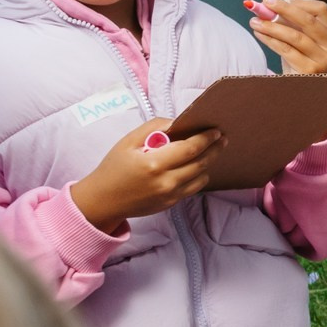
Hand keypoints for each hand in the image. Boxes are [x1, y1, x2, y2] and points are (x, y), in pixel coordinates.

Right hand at [71, 118, 221, 230]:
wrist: (104, 200)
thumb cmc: (114, 167)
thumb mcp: (128, 141)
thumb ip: (153, 128)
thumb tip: (177, 122)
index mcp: (154, 164)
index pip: (190, 149)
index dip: (206, 138)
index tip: (216, 130)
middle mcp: (166, 182)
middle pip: (201, 163)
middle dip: (215, 149)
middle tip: (222, 138)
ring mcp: (170, 195)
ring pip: (201, 177)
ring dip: (209, 162)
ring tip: (212, 150)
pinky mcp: (171, 204)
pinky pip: (193, 188)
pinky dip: (199, 175)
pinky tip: (198, 165)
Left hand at [249, 0, 326, 75]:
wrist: (301, 90)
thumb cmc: (299, 62)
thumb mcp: (299, 41)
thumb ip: (288, 23)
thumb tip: (265, 7)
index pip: (320, 10)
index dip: (298, 3)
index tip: (278, 2)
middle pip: (308, 21)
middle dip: (284, 9)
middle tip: (265, 2)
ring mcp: (323, 60)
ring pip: (295, 36)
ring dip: (272, 26)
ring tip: (255, 22)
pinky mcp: (310, 70)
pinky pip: (286, 50)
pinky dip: (270, 40)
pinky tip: (260, 34)